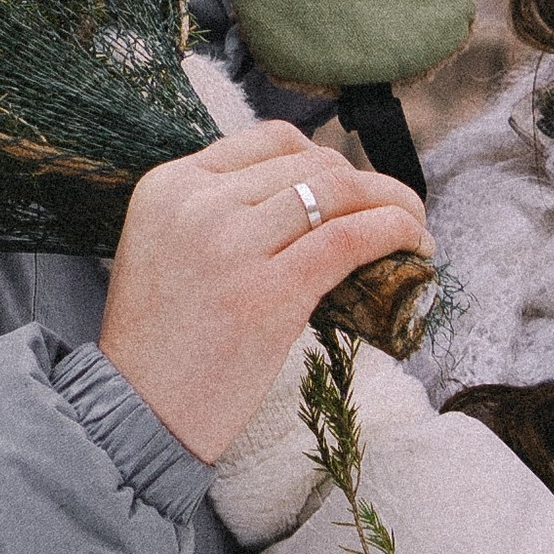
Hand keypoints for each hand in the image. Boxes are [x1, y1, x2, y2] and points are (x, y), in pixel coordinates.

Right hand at [100, 127, 430, 463]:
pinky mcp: (270, 291)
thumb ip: (215, 212)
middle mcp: (199, 203)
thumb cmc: (158, 343)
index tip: (351, 188)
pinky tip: (416, 246)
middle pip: (312, 163)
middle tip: (394, 210)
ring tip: (414, 227)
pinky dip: (395, 231)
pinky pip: (351, 238)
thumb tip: (305, 197)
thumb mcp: (164, 247)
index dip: (325, 159)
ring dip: (393, 203)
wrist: (136, 413)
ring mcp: (233, 244)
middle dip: (366, 183)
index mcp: (170, 184)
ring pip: (339, 192)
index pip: (270, 140)